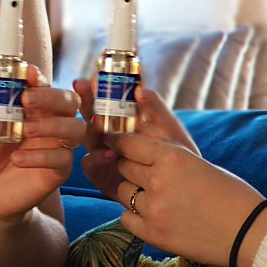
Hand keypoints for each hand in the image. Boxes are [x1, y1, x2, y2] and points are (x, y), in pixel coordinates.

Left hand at [0, 65, 84, 222]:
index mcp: (35, 108)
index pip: (44, 85)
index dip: (38, 78)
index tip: (27, 73)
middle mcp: (52, 122)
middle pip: (70, 101)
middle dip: (52, 96)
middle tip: (28, 99)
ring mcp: (59, 145)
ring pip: (76, 128)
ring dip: (52, 125)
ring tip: (25, 130)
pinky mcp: (60, 170)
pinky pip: (62, 159)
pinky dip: (40, 156)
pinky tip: (17, 159)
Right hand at [71, 81, 199, 200]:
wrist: (182, 188)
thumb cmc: (176, 156)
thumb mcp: (169, 128)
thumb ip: (156, 108)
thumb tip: (140, 88)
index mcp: (123, 123)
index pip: (105, 101)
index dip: (96, 88)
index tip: (91, 77)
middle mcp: (108, 137)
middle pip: (90, 116)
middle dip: (86, 101)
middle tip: (83, 89)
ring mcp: (102, 156)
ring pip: (87, 138)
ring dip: (91, 128)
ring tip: (99, 121)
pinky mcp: (101, 177)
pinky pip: (90, 165)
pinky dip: (96, 158)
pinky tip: (109, 153)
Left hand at [107, 131, 266, 266]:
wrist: (248, 232)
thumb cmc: (230, 193)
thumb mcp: (197, 161)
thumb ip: (167, 151)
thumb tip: (140, 135)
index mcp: (172, 157)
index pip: (128, 143)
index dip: (117, 142)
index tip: (112, 142)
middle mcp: (158, 180)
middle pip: (124, 167)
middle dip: (130, 167)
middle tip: (141, 173)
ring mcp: (153, 209)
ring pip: (123, 192)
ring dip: (133, 192)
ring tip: (154, 197)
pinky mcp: (153, 233)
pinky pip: (126, 218)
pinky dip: (134, 215)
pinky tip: (152, 214)